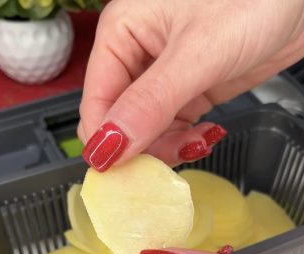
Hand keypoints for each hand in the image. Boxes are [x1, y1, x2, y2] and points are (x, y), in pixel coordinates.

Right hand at [78, 0, 303, 170]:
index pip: (96, 100)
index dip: (108, 139)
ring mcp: (164, 71)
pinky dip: (186, 138)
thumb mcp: (199, 54)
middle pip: (117, 118)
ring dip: (168, 145)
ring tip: (200, 141)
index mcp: (121, 32)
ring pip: (144, 127)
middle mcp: (135, 51)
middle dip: (141, 144)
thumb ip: (151, 103)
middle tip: (174, 157)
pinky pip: (172, 124)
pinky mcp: (192, 85)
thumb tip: (107, 148)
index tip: (129, 171)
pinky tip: (206, 134)